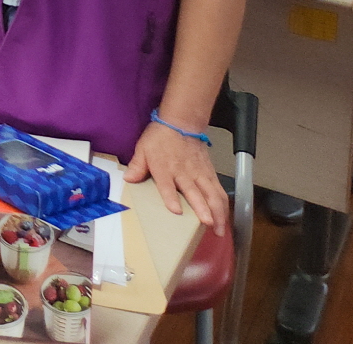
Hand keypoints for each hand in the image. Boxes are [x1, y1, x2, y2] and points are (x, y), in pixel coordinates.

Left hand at [125, 119, 229, 234]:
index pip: (167, 185)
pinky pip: (219, 190)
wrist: (181, 123)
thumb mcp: (143, 149)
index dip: (171, 198)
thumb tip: (128, 179)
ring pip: (212, 194)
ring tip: (220, 228)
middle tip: (208, 225)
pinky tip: (225, 217)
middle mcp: (184, 173)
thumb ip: (137, 166)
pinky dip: (223, 205)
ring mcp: (199, 174)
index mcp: (164, 168)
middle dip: (203, 210)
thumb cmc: (160, 137)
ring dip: (218, 212)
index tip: (177, 211)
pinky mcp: (210, 173)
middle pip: (195, 192)